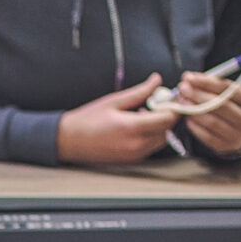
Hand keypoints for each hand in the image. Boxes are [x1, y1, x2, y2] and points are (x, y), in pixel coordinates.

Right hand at [56, 75, 181, 166]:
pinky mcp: (132, 160)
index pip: (168, 119)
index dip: (172, 107)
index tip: (167, 98)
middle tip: (154, 104)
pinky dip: (150, 136)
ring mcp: (134, 155)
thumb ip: (140, 92)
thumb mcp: (114, 101)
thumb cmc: (87, 120)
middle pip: (167, 130)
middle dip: (165, 116)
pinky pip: (150, 147)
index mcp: (131, 128)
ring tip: (141, 115)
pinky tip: (135, 127)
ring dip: (158, 127)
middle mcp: (136, 145)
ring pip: (161, 140)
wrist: (69, 141)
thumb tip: (157, 80)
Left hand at [173, 72, 240, 155]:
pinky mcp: (225, 146)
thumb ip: (211, 84)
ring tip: (182, 102)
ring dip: (194, 111)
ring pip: (213, 122)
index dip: (206, 82)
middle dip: (198, 95)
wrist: (236, 132)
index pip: (229, 89)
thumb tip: (189, 78)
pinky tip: (187, 118)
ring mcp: (238, 136)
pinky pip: (207, 137)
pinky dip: (195, 126)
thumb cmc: (229, 107)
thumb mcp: (227, 94)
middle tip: (183, 89)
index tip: (189, 77)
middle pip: (221, 105)